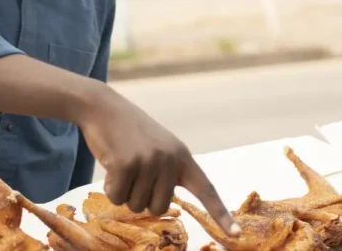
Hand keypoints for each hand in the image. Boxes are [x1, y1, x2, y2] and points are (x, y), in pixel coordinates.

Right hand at [77, 85, 239, 236]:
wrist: (103, 107)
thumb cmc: (128, 130)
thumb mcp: (157, 146)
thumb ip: (167, 171)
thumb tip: (161, 205)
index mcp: (181, 155)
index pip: (205, 189)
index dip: (220, 214)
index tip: (237, 235)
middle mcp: (169, 159)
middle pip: (159, 207)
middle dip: (142, 197)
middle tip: (133, 170)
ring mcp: (148, 161)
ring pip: (136, 205)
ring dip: (124, 191)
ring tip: (121, 162)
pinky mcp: (126, 165)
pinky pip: (117, 197)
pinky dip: (110, 188)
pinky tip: (110, 165)